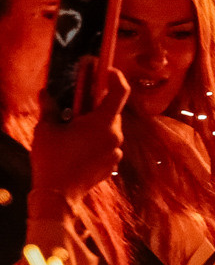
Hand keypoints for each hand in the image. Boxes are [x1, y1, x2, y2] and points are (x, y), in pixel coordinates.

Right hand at [27, 64, 127, 210]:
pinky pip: (107, 145)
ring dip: (95, 124)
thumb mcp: (46, 130)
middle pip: (111, 111)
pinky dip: (96, 140)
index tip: (104, 69)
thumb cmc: (52, 160)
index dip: (114, 76)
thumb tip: (45, 93)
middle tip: (78, 102)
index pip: (119, 91)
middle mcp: (115, 136)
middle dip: (96, 104)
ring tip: (73, 127)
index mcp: (103, 123)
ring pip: (109, 129)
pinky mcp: (112, 164)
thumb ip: (49, 107)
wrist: (58, 195)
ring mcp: (116, 151)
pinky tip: (78, 146)